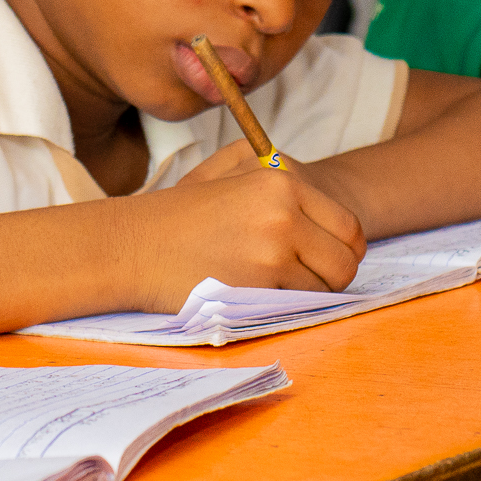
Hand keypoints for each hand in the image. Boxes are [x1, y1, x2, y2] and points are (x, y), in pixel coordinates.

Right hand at [126, 150, 364, 308]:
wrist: (132, 245)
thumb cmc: (178, 217)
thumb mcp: (227, 174)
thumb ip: (276, 183)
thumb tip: (323, 214)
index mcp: (281, 181)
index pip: (347, 226)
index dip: (345, 250)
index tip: (330, 261)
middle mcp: (284, 213)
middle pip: (346, 260)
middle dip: (333, 276)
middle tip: (310, 280)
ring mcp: (272, 251)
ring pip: (324, 288)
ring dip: (306, 293)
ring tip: (272, 285)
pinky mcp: (257, 285)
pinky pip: (295, 305)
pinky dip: (281, 305)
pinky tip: (254, 294)